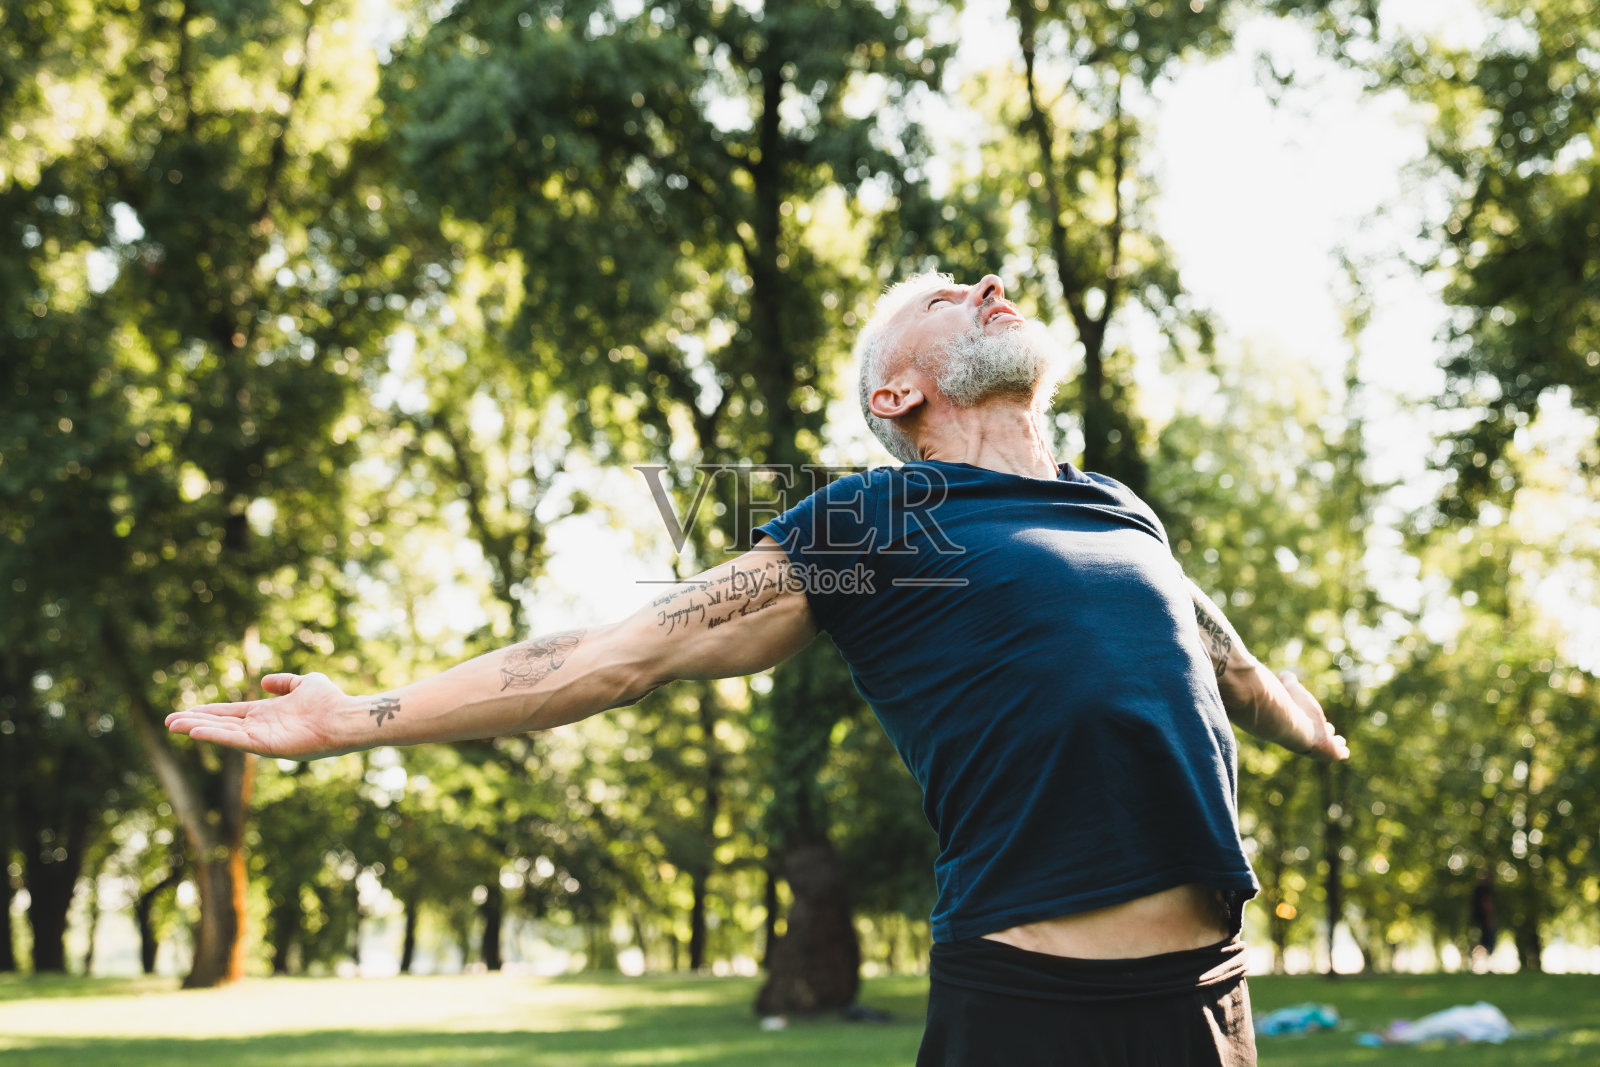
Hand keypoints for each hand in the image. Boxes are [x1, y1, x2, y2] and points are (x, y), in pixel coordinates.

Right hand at [165, 672, 357, 760]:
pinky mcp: (267, 746)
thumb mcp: (305, 683)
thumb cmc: (330, 701)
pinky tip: (196, 731)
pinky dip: (216, 736)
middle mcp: (261, 727)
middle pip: (221, 724)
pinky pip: (237, 741)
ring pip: (224, 733)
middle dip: (196, 722)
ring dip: (199, 729)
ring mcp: (263, 738)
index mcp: (266, 713)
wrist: (346, 717)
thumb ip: (285, 682)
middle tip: (169, 722)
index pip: (230, 713)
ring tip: (175, 726)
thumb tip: (266, 681)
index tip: (185, 711)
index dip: (208, 712)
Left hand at [1278, 670, 1349, 760]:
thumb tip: (1284, 674)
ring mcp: (1320, 744)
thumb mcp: (1291, 689)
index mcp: (1299, 724)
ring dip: (1335, 741)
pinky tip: (1343, 751)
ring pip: (1331, 743)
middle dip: (1325, 729)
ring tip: (1340, 741)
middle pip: (1320, 733)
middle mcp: (1308, 735)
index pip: (1309, 722)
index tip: (1315, 717)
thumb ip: (1288, 681)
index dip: (1314, 718)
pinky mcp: (1331, 751)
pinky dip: (1342, 751)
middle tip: (1328, 728)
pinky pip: (1340, 753)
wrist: (1290, 724)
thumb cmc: (1290, 707)